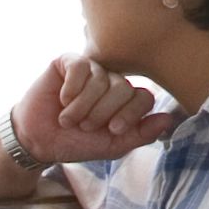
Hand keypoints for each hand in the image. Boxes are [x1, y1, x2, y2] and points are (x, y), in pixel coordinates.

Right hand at [18, 55, 177, 166]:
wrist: (39, 140)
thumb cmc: (76, 143)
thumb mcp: (112, 146)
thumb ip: (141, 134)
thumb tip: (168, 120)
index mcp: (126, 100)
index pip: (144, 97)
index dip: (130, 114)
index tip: (112, 129)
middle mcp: (111, 81)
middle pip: (124, 87)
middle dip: (102, 112)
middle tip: (84, 126)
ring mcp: (91, 69)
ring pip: (101, 79)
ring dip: (82, 106)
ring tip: (68, 119)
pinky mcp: (69, 62)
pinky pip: (81, 67)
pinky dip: (71, 90)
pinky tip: (61, 100)